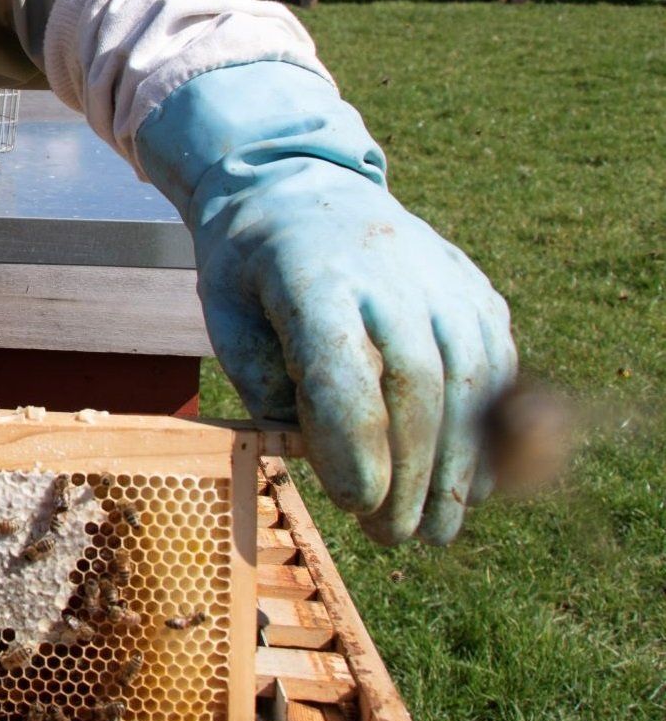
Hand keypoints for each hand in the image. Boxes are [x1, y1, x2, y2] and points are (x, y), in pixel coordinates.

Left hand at [137, 62, 515, 543]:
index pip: (344, 367)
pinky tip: (471, 484)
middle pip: (416, 383)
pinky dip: (488, 431)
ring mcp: (442, 277)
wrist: (300, 184)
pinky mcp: (475, 289)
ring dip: (458, 467)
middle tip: (393, 536)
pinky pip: (495, 367)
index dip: (355, 443)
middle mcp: (389, 272)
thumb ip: (263, 382)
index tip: (355, 503)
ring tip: (435, 531)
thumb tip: (315, 456)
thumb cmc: (251, 264)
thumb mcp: (226, 312)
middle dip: (410, 473)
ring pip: (468, 381)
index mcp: (313, 275)